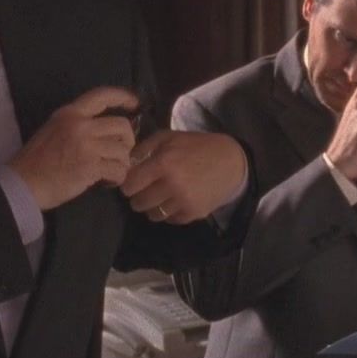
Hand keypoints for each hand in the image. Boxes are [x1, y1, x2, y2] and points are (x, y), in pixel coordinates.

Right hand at [9, 86, 137, 209]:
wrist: (23, 183)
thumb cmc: (35, 160)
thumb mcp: (53, 129)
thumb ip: (77, 125)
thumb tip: (104, 131)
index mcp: (70, 113)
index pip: (102, 95)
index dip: (122, 97)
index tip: (134, 103)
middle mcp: (80, 125)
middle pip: (122, 125)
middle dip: (128, 141)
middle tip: (120, 153)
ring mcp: (86, 146)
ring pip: (123, 150)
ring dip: (122, 163)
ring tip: (111, 171)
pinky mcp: (91, 166)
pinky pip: (118, 170)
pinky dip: (118, 177)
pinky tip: (108, 181)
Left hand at [119, 131, 247, 223]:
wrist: (231, 162)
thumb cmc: (197, 146)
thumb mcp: (169, 137)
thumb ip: (144, 148)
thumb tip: (125, 164)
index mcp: (163, 163)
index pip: (130, 185)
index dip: (127, 184)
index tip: (132, 182)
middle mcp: (171, 185)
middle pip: (138, 203)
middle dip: (138, 197)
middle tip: (145, 190)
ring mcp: (183, 201)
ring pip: (152, 215)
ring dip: (152, 207)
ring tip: (159, 196)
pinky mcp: (193, 213)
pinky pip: (169, 220)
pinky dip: (168, 213)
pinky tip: (174, 201)